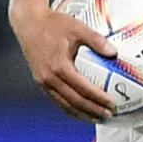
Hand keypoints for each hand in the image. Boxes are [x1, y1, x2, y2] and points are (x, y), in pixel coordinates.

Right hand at [10, 4, 117, 120]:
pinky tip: (80, 110)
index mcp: (59, 67)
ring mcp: (43, 81)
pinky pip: (57, 99)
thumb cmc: (53, 23)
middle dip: (93, 111)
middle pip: (75, 102)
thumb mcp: (78, 28)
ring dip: (82, 114)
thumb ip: (97, 40)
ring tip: (97, 118)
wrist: (28, 23)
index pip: (83, 89)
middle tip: (108, 116)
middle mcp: (50, 78)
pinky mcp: (41, 81)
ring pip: (64, 105)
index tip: (112, 105)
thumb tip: (114, 52)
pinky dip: (70, 108)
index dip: (99, 99)